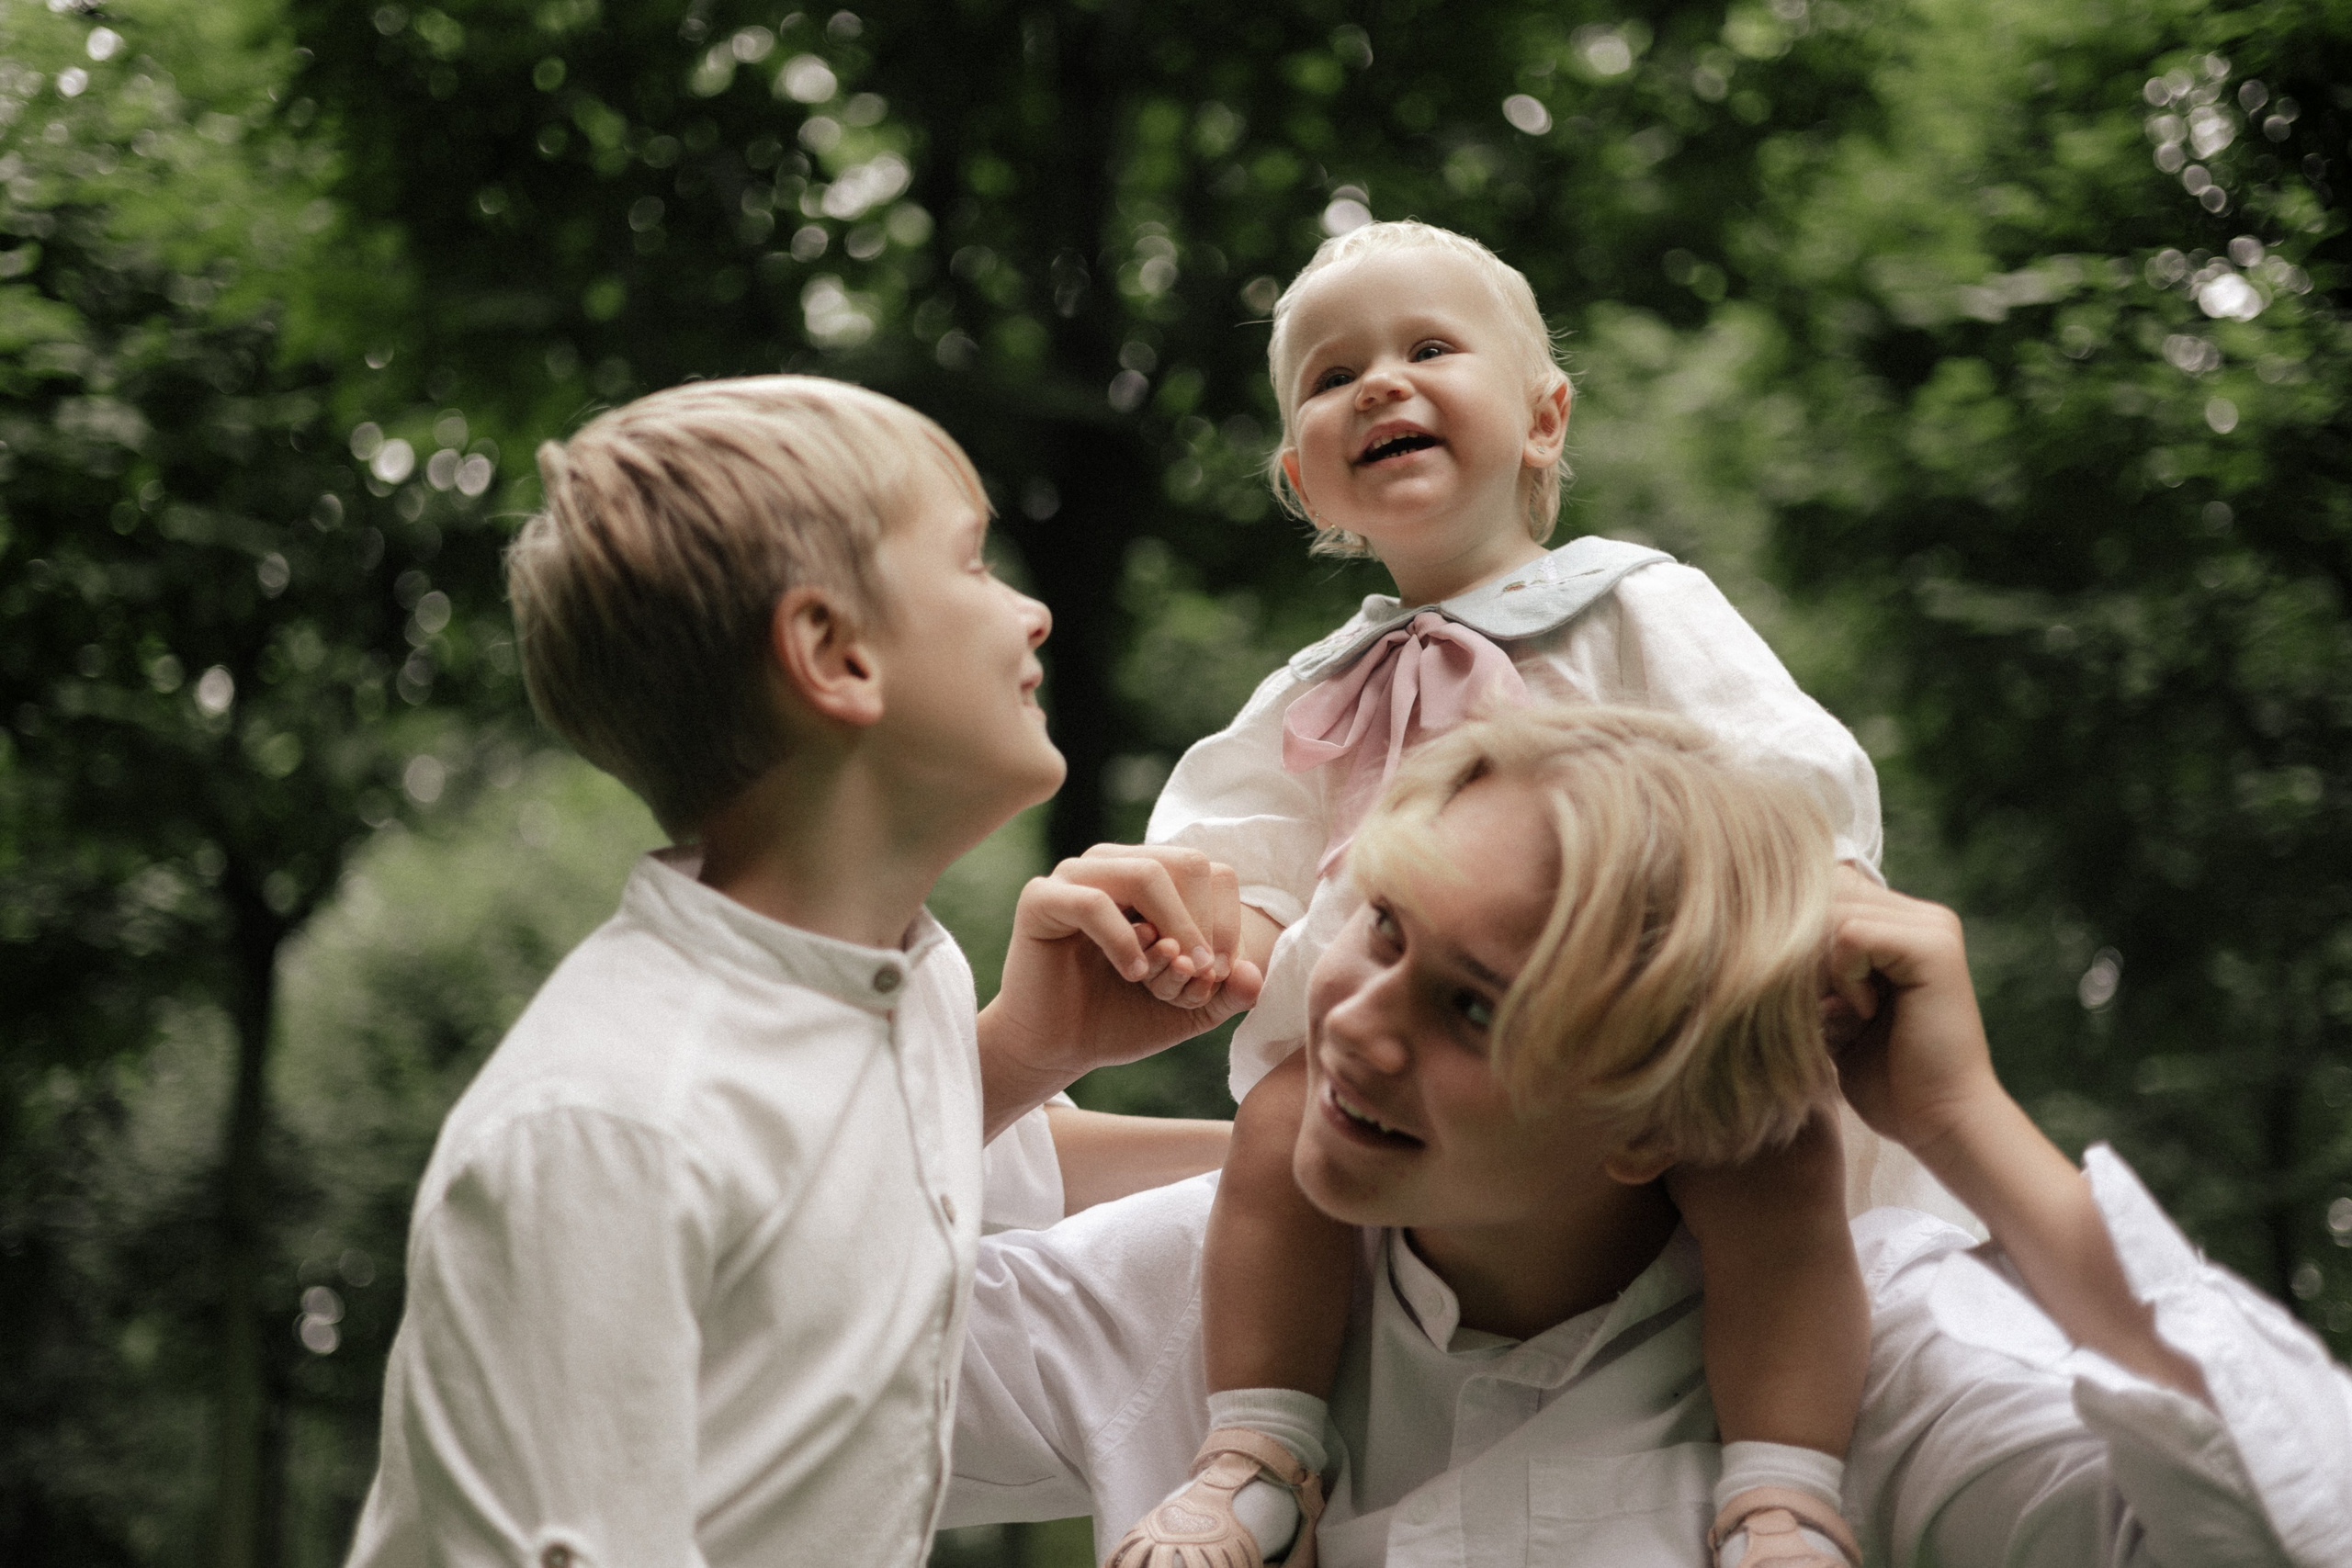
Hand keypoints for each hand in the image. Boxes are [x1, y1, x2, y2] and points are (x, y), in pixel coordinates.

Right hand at [976, 846, 1263, 1138]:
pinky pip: (1092, 902)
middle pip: (1189, 865)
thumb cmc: (1122, 1018)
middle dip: (1202, 928)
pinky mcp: (1041, 898)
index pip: (1213, 872)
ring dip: (1170, 931)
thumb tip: (1253, 974)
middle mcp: (1117, 863)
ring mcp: (1077, 875)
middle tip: (1197, 979)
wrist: (1059, 1049)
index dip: (1227, 924)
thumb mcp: (1190, 1007)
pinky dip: (1123, 940)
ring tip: (1164, 977)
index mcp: (1154, 877)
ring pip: (1146, 875)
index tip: (1217, 976)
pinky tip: (1133, 974)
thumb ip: (1229, 992)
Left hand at [1823, 871, 2004, 1161]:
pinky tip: (1863, 1013)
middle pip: (1823, 895)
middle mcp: (1921, 915)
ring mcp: (1932, 926)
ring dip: (1818, 968)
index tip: (1803, 994)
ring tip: (1841, 1012)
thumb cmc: (1884, 1077)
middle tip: (1818, 1006)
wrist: (1939, 1123)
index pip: (1823, 891)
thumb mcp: (1834, 1011)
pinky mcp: (1933, 947)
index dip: (1794, 935)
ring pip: (1832, 912)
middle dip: (1799, 950)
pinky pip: (1852, 936)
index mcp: (1901, 924)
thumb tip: (1754, 929)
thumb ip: (1812, 967)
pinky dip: (1843, 977)